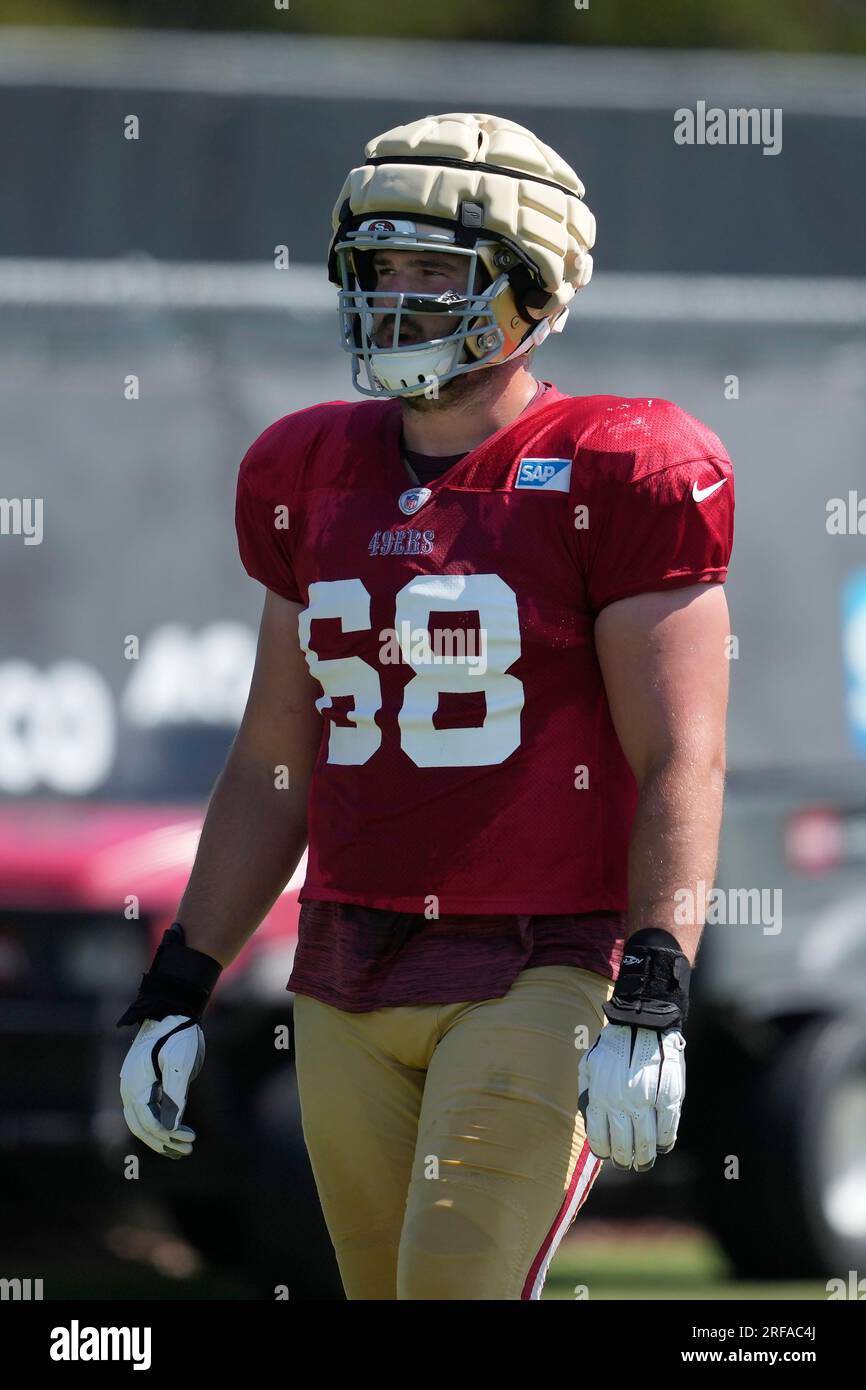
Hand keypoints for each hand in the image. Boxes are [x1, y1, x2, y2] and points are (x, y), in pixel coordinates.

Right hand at [120, 1014, 204, 1158]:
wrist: (173, 1010)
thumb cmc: (177, 1033)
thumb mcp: (179, 1062)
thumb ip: (175, 1094)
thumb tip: (171, 1126)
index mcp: (136, 1083)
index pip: (148, 1120)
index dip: (167, 1134)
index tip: (190, 1139)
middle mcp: (131, 1088)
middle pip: (141, 1126)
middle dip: (163, 1142)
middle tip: (188, 1150)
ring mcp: (136, 1086)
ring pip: (142, 1122)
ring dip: (161, 1138)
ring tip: (184, 1149)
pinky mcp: (145, 1084)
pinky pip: (147, 1112)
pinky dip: (159, 1126)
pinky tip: (175, 1134)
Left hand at [578, 1022, 685, 1171]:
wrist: (644, 1020)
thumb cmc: (614, 1044)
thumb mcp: (589, 1064)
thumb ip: (587, 1091)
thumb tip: (588, 1118)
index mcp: (600, 1095)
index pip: (599, 1136)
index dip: (604, 1150)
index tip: (607, 1154)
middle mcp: (621, 1102)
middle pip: (622, 1145)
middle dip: (623, 1159)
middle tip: (626, 1163)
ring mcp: (647, 1101)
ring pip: (645, 1142)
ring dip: (644, 1157)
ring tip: (643, 1161)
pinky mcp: (669, 1097)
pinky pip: (667, 1129)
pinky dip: (664, 1142)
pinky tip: (661, 1145)